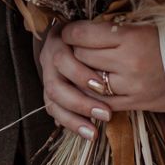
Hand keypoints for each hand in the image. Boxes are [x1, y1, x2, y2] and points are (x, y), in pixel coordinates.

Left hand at [40, 20, 164, 139]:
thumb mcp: (146, 24)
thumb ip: (116, 27)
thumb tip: (85, 25)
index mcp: (132, 37)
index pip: (85, 34)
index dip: (71, 31)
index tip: (67, 30)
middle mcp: (128, 63)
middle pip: (82, 56)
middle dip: (75, 50)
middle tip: (74, 45)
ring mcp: (131, 86)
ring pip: (88, 80)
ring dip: (81, 72)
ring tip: (82, 64)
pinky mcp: (135, 103)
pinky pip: (102, 101)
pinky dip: (92, 93)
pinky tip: (91, 85)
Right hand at [40, 21, 112, 139]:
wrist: (82, 35)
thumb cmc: (99, 33)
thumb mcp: (100, 30)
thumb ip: (102, 41)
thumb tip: (117, 51)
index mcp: (60, 38)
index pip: (64, 58)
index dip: (81, 74)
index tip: (102, 86)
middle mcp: (50, 56)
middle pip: (56, 82)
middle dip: (81, 100)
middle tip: (106, 113)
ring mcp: (47, 73)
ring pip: (53, 98)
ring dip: (75, 115)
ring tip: (95, 131)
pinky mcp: (50, 91)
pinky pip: (54, 110)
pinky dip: (71, 123)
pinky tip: (89, 134)